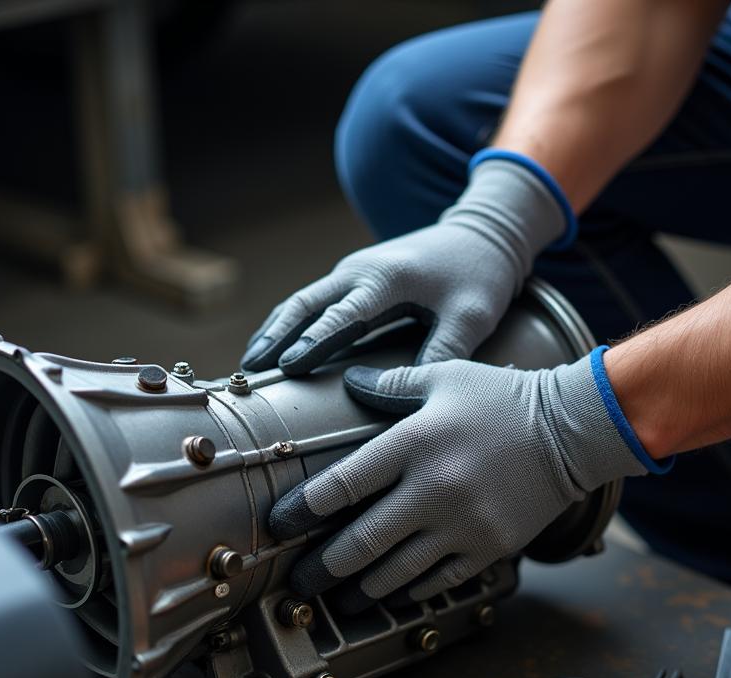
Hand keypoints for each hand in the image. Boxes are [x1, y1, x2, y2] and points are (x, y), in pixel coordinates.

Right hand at [241, 157, 567, 375]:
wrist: (482, 232)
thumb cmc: (479, 275)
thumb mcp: (472, 316)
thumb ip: (444, 352)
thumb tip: (414, 392)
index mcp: (388, 278)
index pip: (343, 314)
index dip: (315, 342)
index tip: (289, 367)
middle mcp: (361, 270)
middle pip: (306, 304)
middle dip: (276, 337)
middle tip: (249, 372)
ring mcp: (353, 271)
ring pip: (302, 302)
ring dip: (276, 331)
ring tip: (250, 366)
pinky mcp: (353, 278)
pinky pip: (314, 303)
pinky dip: (290, 325)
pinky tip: (276, 350)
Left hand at [268, 353, 649, 611]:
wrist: (572, 432)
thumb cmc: (503, 400)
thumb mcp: (444, 378)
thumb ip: (389, 384)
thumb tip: (345, 381)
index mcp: (414, 443)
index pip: (343, 484)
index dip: (304, 510)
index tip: (280, 526)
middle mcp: (433, 489)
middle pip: (360, 543)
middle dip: (322, 569)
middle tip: (299, 584)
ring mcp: (462, 526)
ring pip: (395, 573)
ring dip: (359, 590)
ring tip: (339, 599)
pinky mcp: (487, 549)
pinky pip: (436, 582)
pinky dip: (407, 592)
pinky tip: (389, 595)